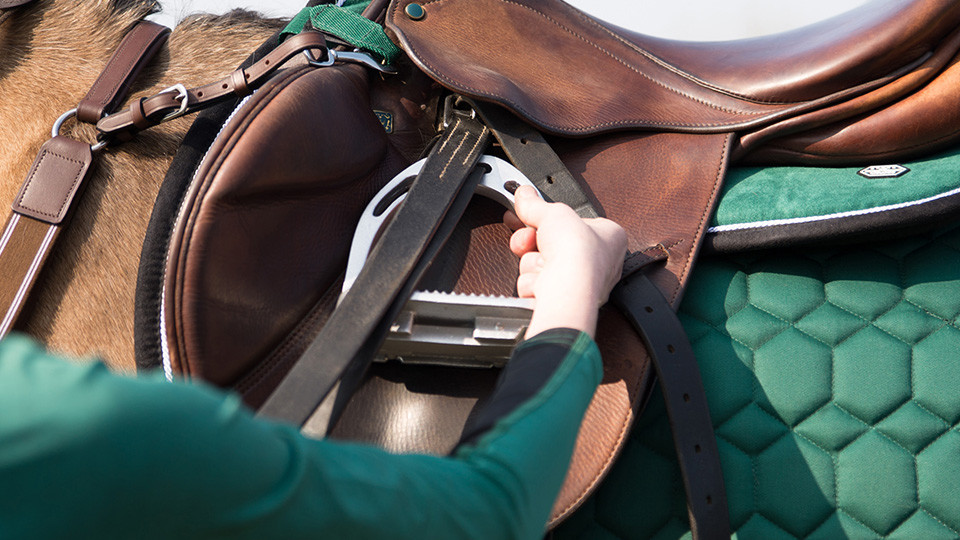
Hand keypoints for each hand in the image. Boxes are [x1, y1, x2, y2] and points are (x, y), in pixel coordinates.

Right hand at [505, 186, 626, 337]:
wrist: (568, 289)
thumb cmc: (578, 252)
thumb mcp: (553, 212)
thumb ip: (535, 203)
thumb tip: (524, 194)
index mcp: (610, 237)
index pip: (573, 223)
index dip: (549, 220)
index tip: (531, 216)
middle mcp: (600, 263)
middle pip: (552, 245)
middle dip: (533, 242)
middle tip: (528, 238)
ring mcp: (580, 284)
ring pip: (541, 265)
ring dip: (532, 263)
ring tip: (542, 264)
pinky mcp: (562, 301)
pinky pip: (537, 285)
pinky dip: (533, 282)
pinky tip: (541, 282)